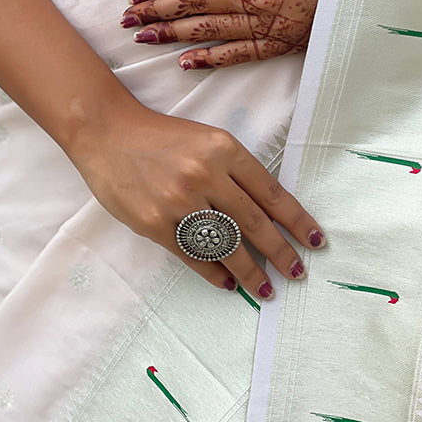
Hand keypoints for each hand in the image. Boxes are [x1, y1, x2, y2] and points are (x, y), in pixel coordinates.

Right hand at [71, 102, 324, 297]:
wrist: (107, 132)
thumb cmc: (161, 138)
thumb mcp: (206, 141)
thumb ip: (234, 171)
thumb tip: (268, 213)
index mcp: (224, 149)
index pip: (271, 192)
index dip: (297, 221)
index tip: (315, 241)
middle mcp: (205, 174)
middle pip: (254, 222)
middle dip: (280, 252)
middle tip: (297, 273)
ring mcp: (179, 200)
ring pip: (225, 244)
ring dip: (249, 271)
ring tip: (264, 288)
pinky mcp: (154, 223)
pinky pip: (192, 255)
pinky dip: (213, 272)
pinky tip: (226, 283)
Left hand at [121, 0, 342, 68]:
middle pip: (193, 2)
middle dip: (156, 10)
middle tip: (128, 19)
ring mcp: (266, 21)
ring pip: (208, 30)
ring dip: (172, 35)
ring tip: (144, 38)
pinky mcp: (281, 42)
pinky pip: (239, 54)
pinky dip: (210, 59)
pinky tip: (185, 62)